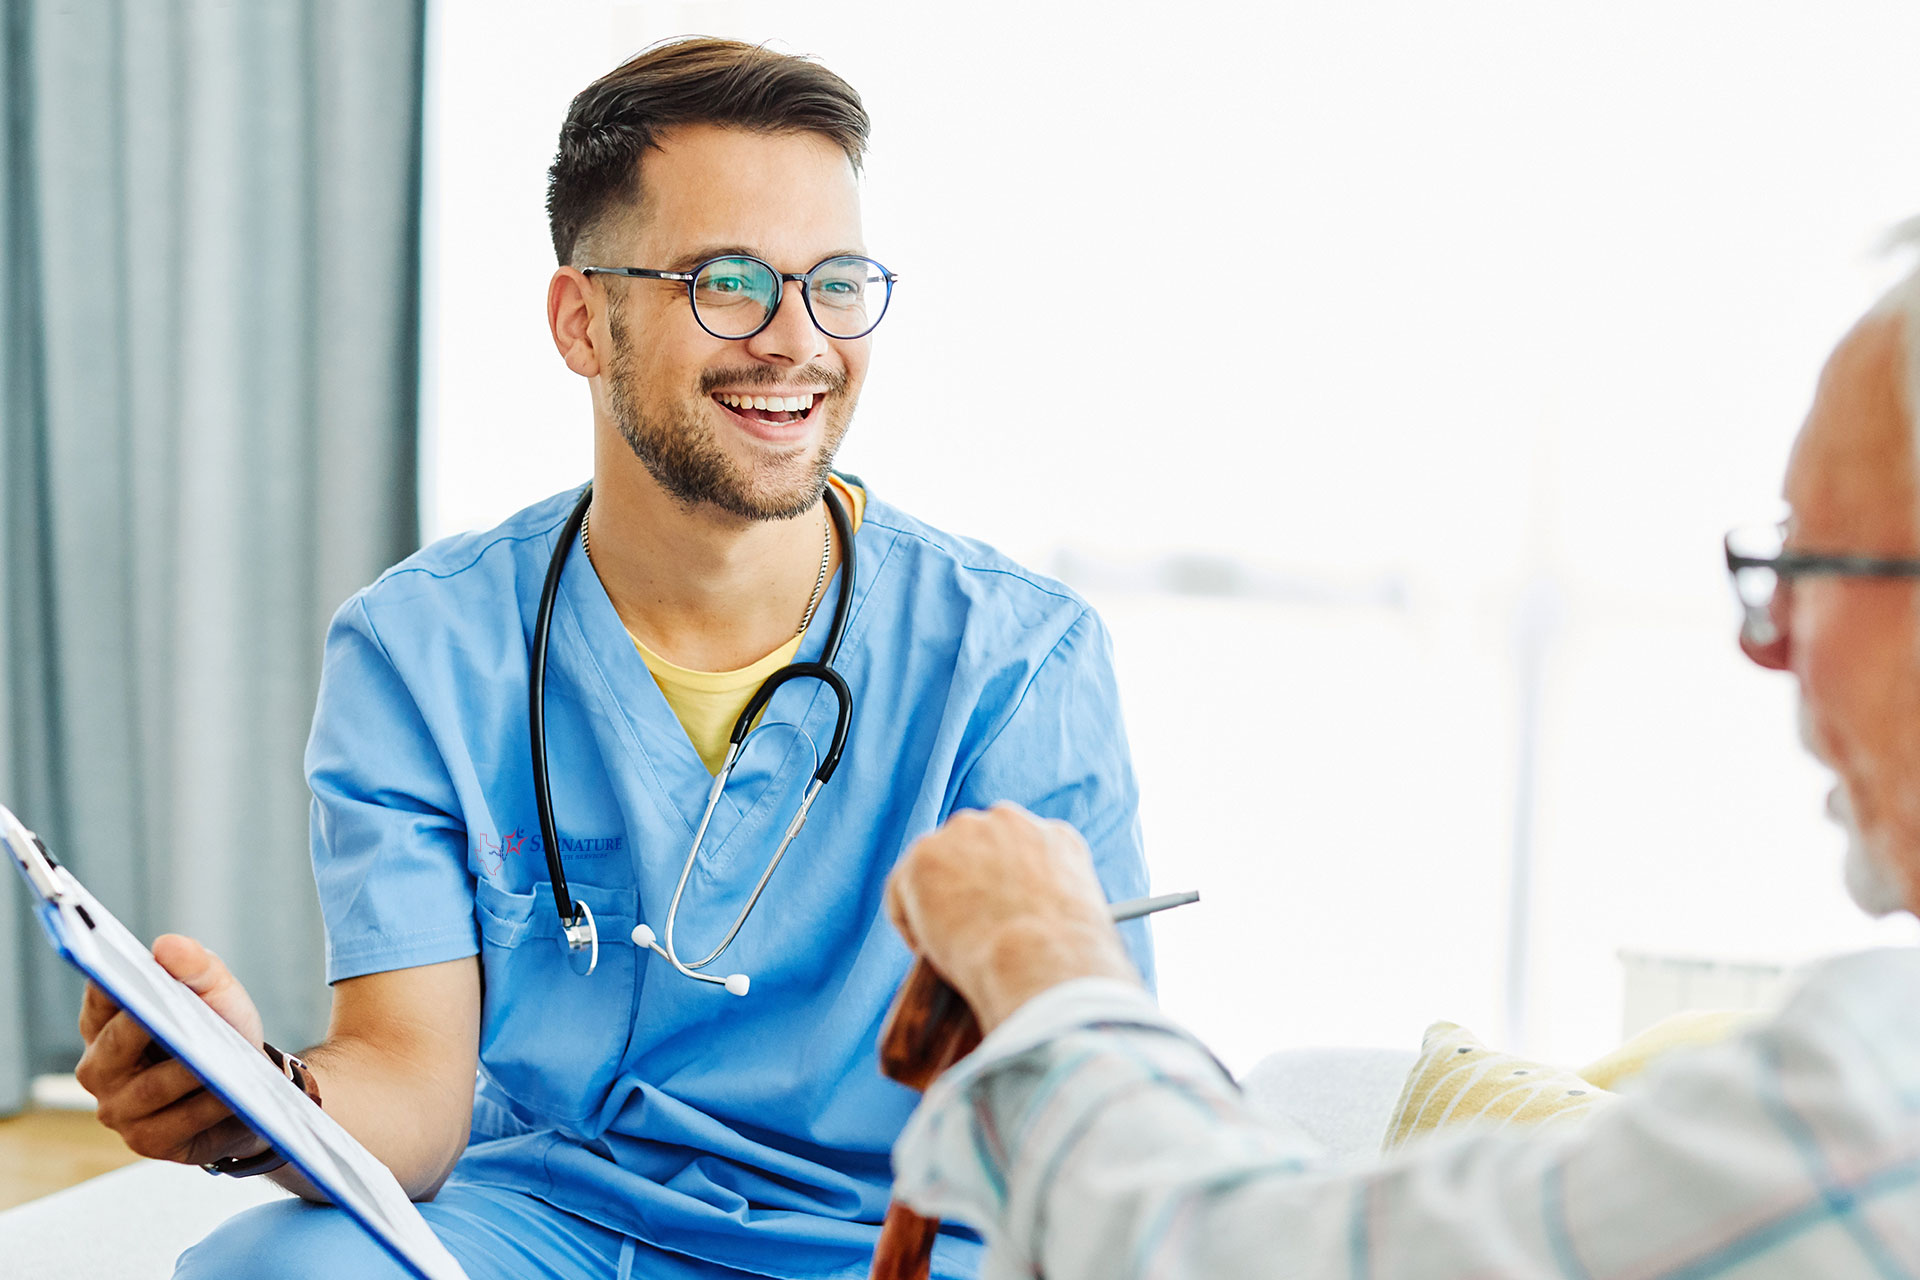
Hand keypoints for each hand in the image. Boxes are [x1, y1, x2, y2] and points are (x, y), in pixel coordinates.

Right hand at [75, 934, 270, 1165]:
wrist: (253, 1090)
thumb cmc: (223, 1034)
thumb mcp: (218, 994)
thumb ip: (196, 966)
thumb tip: (166, 945)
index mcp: (106, 1026)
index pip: (100, 998)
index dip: (110, 983)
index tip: (120, 968)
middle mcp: (101, 1070)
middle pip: (118, 1043)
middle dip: (146, 1026)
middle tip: (171, 1014)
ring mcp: (120, 1111)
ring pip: (152, 1087)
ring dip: (189, 1072)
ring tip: (220, 1060)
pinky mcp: (149, 1142)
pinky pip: (178, 1122)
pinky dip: (208, 1106)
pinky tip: (232, 1094)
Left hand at [885, 803, 1139, 1032]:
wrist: (1043, 960)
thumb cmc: (1070, 965)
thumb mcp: (1084, 927)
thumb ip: (1057, 914)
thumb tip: (1040, 944)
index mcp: (1056, 838)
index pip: (1020, 853)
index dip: (1005, 888)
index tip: (1000, 918)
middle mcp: (1011, 822)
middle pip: (974, 849)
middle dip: (969, 885)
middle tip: (969, 931)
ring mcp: (965, 833)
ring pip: (936, 866)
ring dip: (937, 902)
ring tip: (948, 947)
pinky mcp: (926, 855)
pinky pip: (904, 889)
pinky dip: (909, 922)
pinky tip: (925, 951)